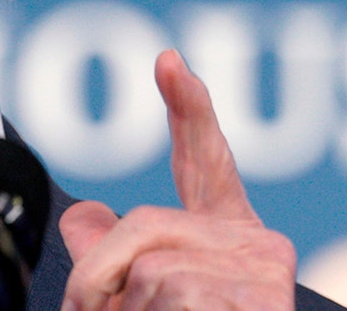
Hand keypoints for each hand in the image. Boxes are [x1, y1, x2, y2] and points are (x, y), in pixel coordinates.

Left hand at [59, 50, 296, 309]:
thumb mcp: (140, 301)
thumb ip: (120, 254)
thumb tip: (85, 214)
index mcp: (226, 235)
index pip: (207, 162)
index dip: (188, 109)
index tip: (167, 59)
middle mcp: (253, 244)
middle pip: (143, 223)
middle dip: (100, 275)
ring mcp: (261, 270)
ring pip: (150, 268)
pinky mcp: (259, 296)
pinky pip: (169, 292)